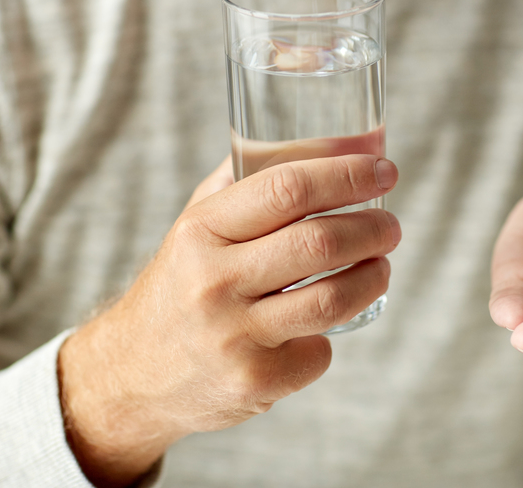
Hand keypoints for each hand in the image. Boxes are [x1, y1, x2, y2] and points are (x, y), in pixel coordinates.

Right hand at [58, 155, 400, 486]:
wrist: (131, 374)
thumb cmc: (180, 284)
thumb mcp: (195, 226)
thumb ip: (244, 180)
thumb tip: (328, 140)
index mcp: (200, 230)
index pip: (287, 188)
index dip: (346, 174)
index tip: (383, 170)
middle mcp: (212, 281)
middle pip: (319, 242)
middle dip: (373, 228)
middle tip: (391, 226)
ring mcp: (232, 336)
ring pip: (332, 299)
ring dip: (373, 277)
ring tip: (381, 266)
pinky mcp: (252, 382)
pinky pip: (318, 351)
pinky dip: (332, 334)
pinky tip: (324, 324)